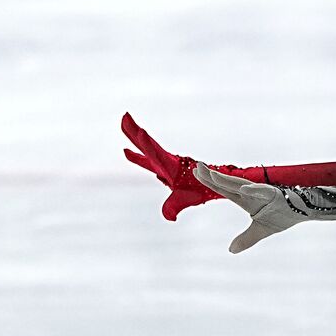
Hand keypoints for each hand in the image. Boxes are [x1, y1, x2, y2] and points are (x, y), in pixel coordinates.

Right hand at [122, 111, 238, 220]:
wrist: (211, 184)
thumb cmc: (201, 189)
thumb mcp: (187, 199)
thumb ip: (174, 207)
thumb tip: (169, 218)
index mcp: (170, 166)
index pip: (156, 153)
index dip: (147, 144)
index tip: (141, 131)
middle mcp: (166, 161)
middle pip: (147, 144)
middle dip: (135, 131)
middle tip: (124, 117)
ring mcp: (164, 163)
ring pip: (147, 149)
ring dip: (134, 136)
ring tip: (124, 124)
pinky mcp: (164, 166)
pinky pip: (148, 158)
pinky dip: (138, 154)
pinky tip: (129, 152)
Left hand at [191, 163, 302, 253]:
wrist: (304, 211)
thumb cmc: (282, 215)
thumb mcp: (260, 231)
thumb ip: (246, 239)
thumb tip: (231, 250)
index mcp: (246, 199)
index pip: (224, 189)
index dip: (210, 181)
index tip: (196, 172)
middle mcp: (251, 193)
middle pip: (228, 184)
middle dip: (212, 176)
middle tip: (197, 167)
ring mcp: (262, 192)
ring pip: (241, 185)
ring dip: (226, 180)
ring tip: (212, 174)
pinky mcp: (274, 194)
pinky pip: (262, 191)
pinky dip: (253, 190)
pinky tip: (242, 188)